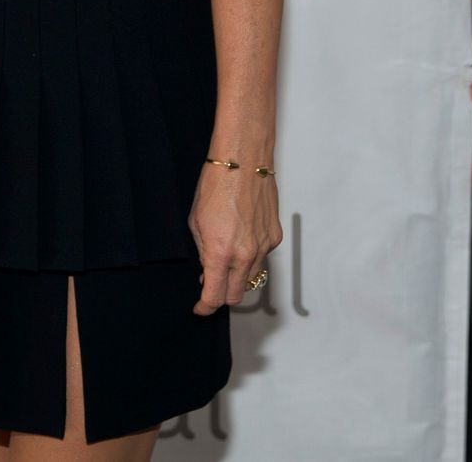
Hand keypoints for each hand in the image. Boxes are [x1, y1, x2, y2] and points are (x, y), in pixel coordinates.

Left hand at [189, 162, 281, 314]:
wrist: (243, 162)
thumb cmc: (215, 185)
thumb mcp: (196, 222)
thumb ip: (203, 252)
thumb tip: (207, 272)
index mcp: (220, 252)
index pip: (214, 296)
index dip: (205, 307)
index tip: (200, 308)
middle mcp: (245, 255)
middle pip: (235, 295)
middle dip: (221, 296)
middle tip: (209, 285)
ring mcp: (263, 247)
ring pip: (251, 278)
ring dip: (236, 277)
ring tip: (224, 259)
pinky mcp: (275, 237)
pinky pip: (261, 257)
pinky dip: (249, 257)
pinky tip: (240, 239)